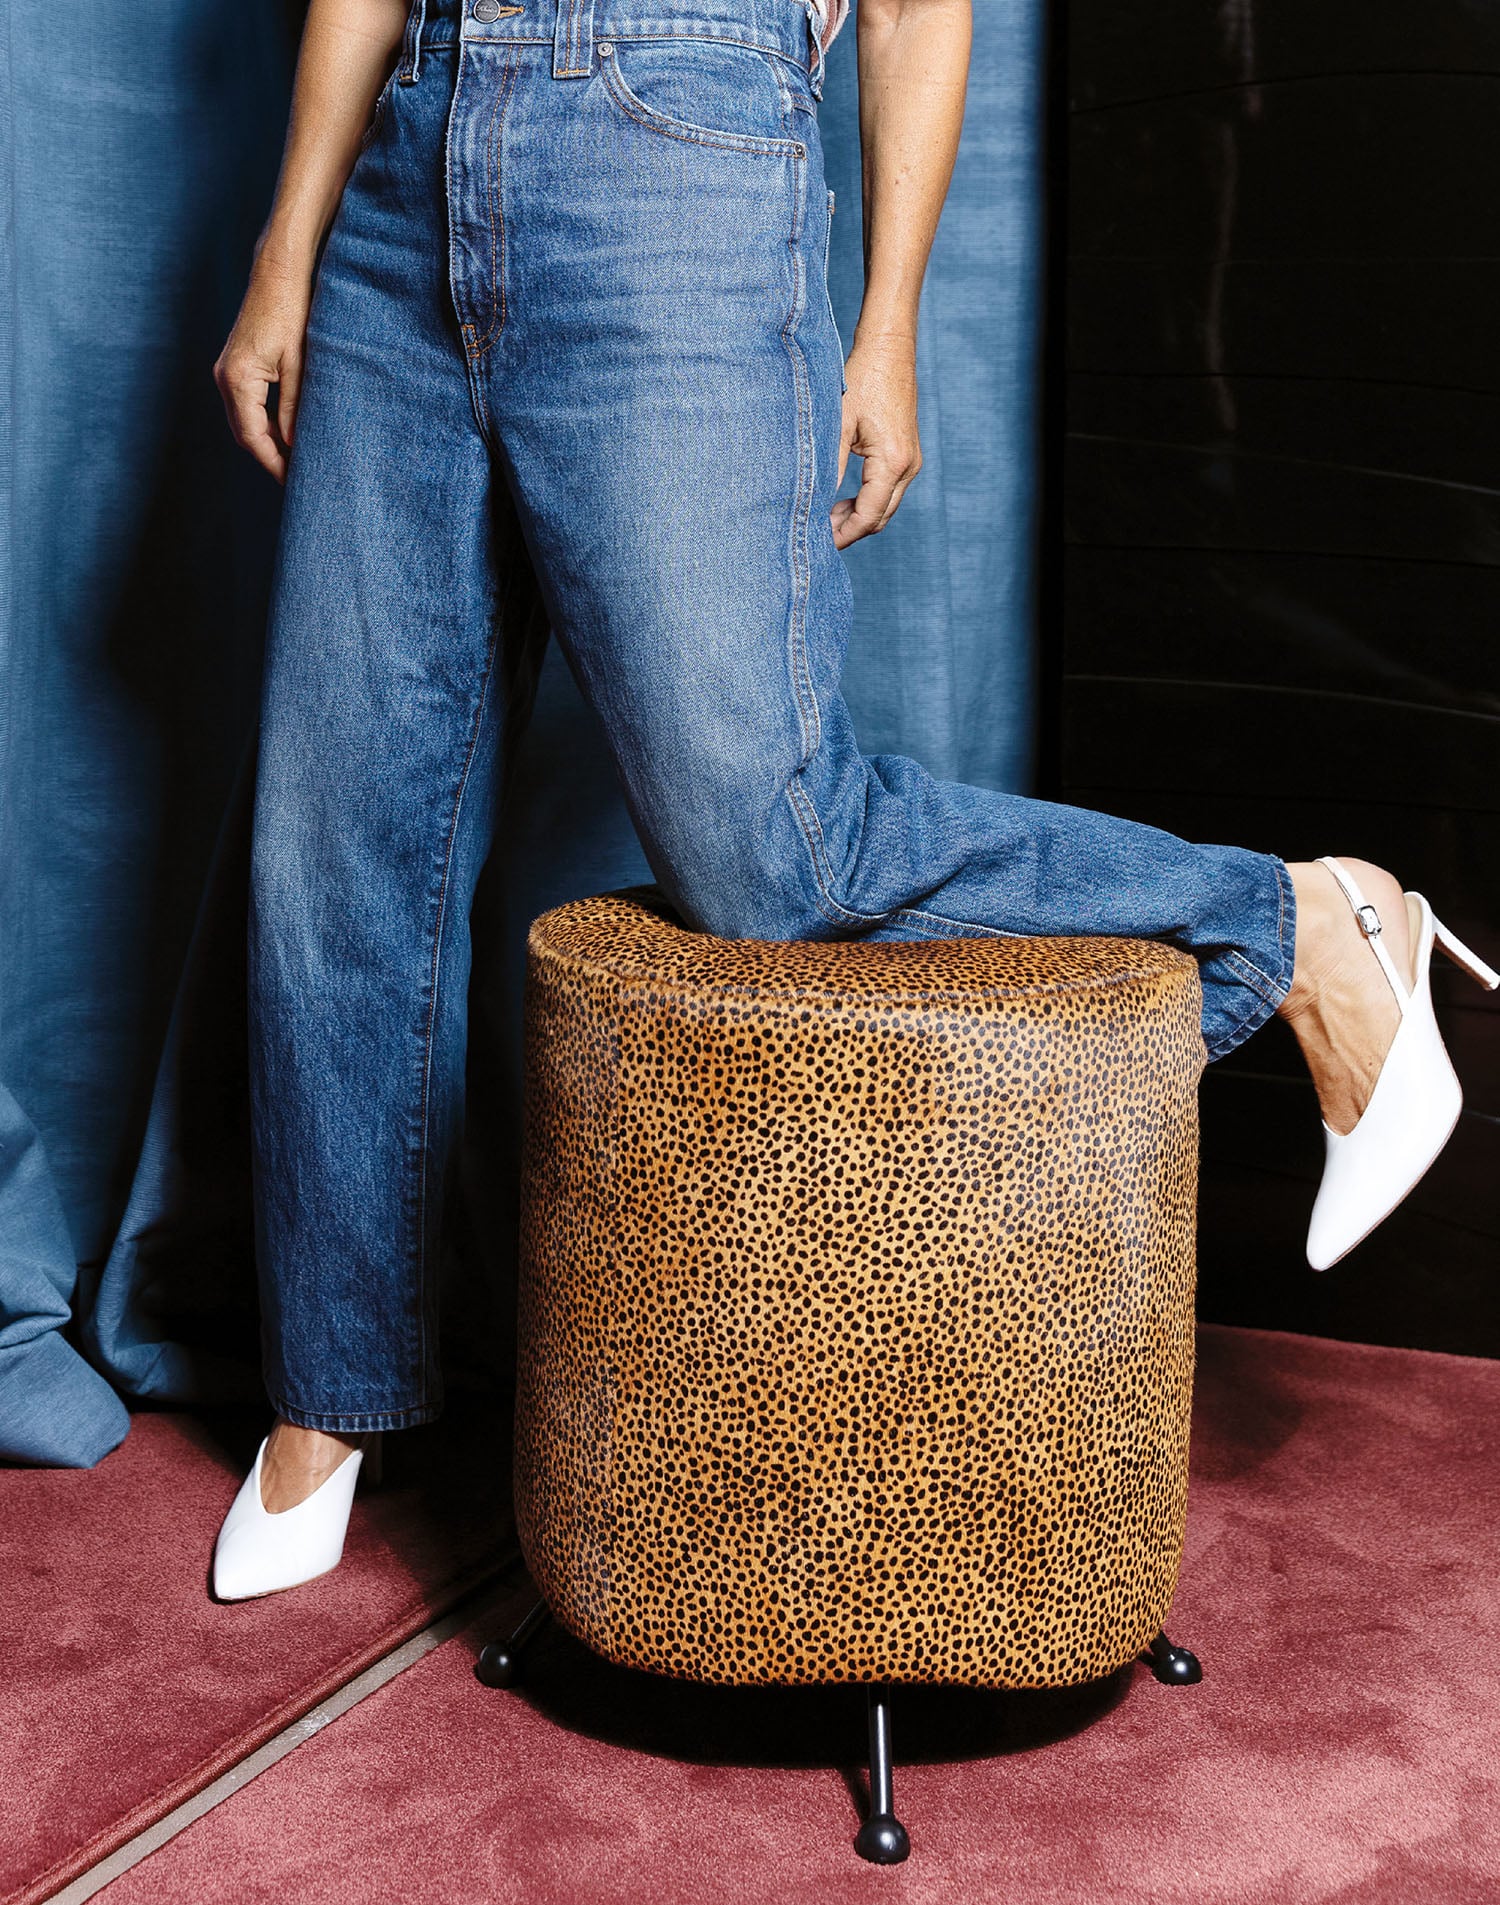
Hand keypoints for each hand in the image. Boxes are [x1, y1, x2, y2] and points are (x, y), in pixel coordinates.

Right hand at [213, 253, 313, 484]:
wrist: (277, 274)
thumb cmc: (291, 312)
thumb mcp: (299, 365)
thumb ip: (294, 407)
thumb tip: (295, 444)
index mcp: (238, 379)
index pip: (253, 437)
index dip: (273, 463)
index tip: (294, 483)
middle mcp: (225, 377)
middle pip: (245, 434)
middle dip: (270, 458)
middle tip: (298, 478)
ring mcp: (227, 371)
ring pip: (246, 422)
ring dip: (268, 442)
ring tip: (296, 460)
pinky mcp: (236, 365)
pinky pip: (248, 405)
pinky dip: (266, 423)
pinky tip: (289, 433)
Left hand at [831, 329, 921, 548]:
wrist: (889, 350)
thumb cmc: (863, 379)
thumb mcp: (838, 425)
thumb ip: (828, 467)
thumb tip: (813, 503)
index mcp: (893, 462)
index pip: (869, 516)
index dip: (844, 535)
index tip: (820, 543)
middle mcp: (908, 467)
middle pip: (880, 518)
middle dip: (850, 530)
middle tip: (817, 534)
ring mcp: (911, 462)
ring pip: (884, 507)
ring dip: (857, 517)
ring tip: (825, 517)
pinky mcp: (906, 456)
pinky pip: (887, 491)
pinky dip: (865, 501)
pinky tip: (841, 500)